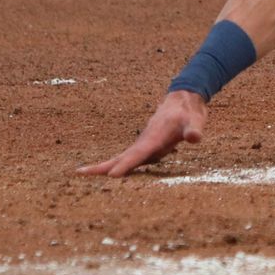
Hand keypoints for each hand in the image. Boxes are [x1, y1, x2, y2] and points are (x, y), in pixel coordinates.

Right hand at [79, 89, 207, 176]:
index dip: (126, 165)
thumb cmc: (189, 112)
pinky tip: (108, 175)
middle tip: (79, 173)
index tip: (112, 176)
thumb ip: (194, 129)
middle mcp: (145, 141)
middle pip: (121, 156)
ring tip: (82, 175)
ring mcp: (143, 144)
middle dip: (102, 166)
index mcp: (155, 136)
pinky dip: (116, 166)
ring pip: (122, 157)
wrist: (183, 99)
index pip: (139, 153)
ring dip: (104, 167)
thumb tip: (195, 138)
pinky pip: (129, 159)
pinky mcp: (145, 146)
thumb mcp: (196, 120)